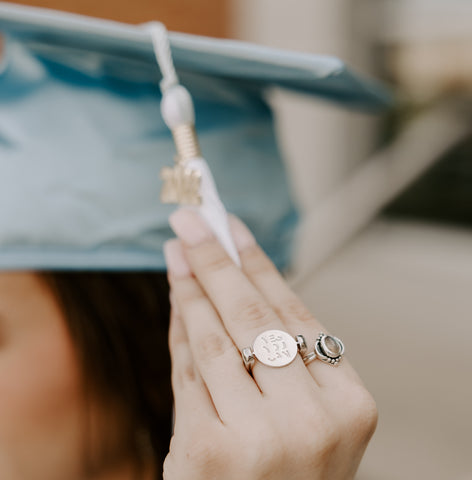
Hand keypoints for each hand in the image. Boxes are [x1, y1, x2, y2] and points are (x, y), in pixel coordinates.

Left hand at [163, 209, 376, 479]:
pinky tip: (175, 299)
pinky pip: (189, 373)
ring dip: (190, 287)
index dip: (259, 262)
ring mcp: (261, 440)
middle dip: (216, 258)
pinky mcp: (209, 454)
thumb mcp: (304, 414)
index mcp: (351, 405)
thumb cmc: (287, 472)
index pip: (295, 311)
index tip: (232, 225)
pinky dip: (179, 332)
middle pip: (252, 314)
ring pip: (215, 338)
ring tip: (177, 250)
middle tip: (191, 218)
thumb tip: (232, 276)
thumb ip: (278, 352)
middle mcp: (314, 420)